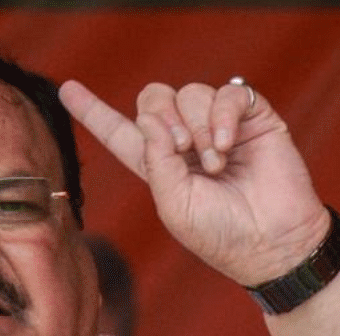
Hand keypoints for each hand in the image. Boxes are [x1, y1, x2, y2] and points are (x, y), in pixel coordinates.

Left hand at [59, 79, 329, 285]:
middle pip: (154, 98)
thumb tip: (150, 118)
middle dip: (162, 118)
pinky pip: (227, 93)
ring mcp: (219, 126)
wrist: (272, 242)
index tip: (67, 89)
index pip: (119, 132)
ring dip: (199, 128)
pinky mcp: (252, 118)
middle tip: (183, 150)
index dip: (93, 112)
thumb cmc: (221, 234)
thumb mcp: (173, 205)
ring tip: (215, 163)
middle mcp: (185, 141)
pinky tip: (228, 146)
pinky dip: (223, 115)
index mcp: (159, 165)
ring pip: (190, 94)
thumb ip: (156, 161)